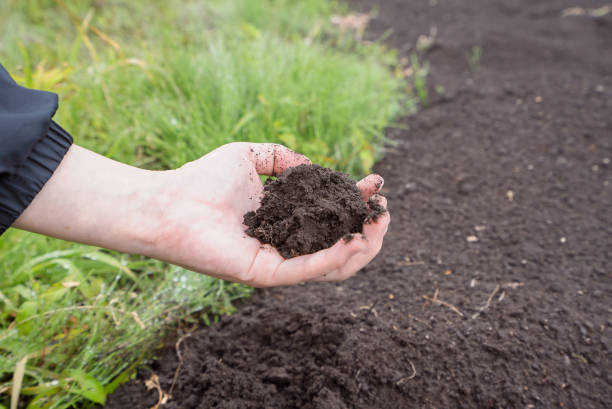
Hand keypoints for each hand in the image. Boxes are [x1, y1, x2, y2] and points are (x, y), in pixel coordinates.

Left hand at [150, 142, 389, 285]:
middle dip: (369, 231)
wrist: (169, 201)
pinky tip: (351, 241)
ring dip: (361, 250)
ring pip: (332, 269)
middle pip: (340, 249)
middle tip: (383, 211)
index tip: (376, 185)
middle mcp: (285, 245)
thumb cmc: (202, 179)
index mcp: (285, 221)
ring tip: (375, 227)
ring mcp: (277, 262)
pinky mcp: (264, 273)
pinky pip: (307, 272)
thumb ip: (281, 157)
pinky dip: (333, 260)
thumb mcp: (250, 156)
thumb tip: (312, 167)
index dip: (358, 203)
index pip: (332, 218)